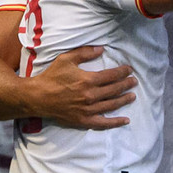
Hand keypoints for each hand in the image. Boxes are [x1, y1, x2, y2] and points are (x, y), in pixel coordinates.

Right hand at [22, 45, 136, 129]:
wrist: (38, 97)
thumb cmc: (51, 76)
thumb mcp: (67, 59)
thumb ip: (85, 52)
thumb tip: (102, 49)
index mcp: (88, 80)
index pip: (112, 76)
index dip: (122, 72)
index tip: (129, 70)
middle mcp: (90, 96)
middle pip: (114, 90)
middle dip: (126, 85)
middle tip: (134, 81)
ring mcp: (88, 110)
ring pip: (111, 105)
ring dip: (124, 100)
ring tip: (132, 96)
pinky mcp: (83, 120)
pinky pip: (103, 123)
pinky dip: (115, 122)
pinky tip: (125, 120)